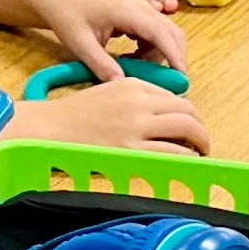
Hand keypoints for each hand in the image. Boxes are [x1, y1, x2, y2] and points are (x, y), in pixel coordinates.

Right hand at [15, 78, 210, 153]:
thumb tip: (161, 117)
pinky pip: (174, 153)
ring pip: (188, 129)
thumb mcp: (105, 92)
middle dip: (200, 127)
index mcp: (132, 85)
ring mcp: (137, 126)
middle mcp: (139, 102)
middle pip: (187, 110)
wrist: (47, 130)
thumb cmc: (72, 116)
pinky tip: (186, 164)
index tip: (189, 126)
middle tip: (201, 141)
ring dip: (200, 142)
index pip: (174, 96)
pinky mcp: (132, 151)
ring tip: (200, 153)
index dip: (187, 113)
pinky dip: (187, 158)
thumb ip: (134, 100)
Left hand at [25, 0, 187, 84]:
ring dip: (159, 55)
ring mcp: (141, 8)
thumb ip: (101, 64)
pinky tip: (130, 59)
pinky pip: (156, 34)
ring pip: (166, 34)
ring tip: (133, 68)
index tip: (180, 78)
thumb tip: (122, 84)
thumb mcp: (80, 45)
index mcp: (127, 11)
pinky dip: (151, 50)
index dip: (174, 56)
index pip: (161, 34)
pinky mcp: (138, 14)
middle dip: (174, 58)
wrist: (59, 1)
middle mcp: (140, 6)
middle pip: (172, 32)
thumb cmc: (67, 19)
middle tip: (165, 82)